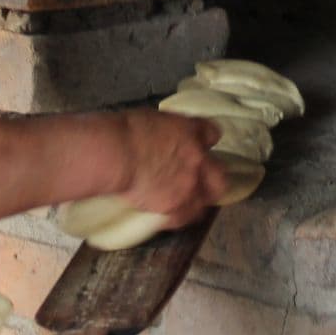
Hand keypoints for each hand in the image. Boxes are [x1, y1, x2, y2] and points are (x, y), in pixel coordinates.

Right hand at [114, 110, 231, 226]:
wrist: (116, 155)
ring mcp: (188, 186)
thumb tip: (165, 134)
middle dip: (213, 176)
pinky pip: (186, 217)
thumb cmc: (126, 131)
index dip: (204, 140)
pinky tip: (170, 213)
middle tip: (200, 178)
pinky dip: (180, 215)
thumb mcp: (152, 117)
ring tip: (184, 199)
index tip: (197, 142)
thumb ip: (168, 127)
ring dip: (198, 197)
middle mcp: (197, 160)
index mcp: (192, 133)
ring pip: (208, 198)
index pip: (211, 134)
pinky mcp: (174, 208)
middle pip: (220, 174)